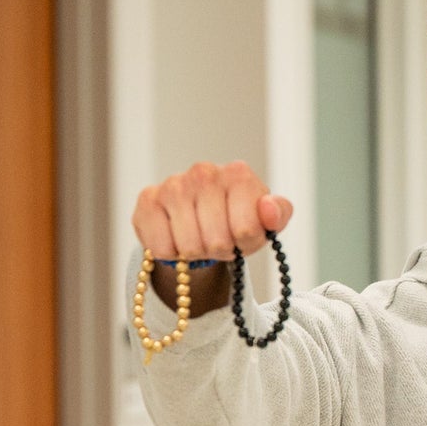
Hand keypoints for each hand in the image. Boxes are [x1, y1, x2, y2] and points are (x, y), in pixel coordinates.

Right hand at [131, 160, 292, 260]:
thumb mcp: (265, 221)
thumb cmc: (237, 219)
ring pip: (189, 246)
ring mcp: (174, 184)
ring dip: (196, 253)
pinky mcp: (148, 199)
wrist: (201, 218)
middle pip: (217, 241)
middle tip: (218, 239)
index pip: (246, 230)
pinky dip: (170, 253)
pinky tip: (176, 238)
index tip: (241, 235)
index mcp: (238, 174)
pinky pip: (161, 247)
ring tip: (199, 238)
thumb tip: (268, 208)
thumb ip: (278, 214)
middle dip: (219, 250)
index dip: (244, 244)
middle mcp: (204, 172)